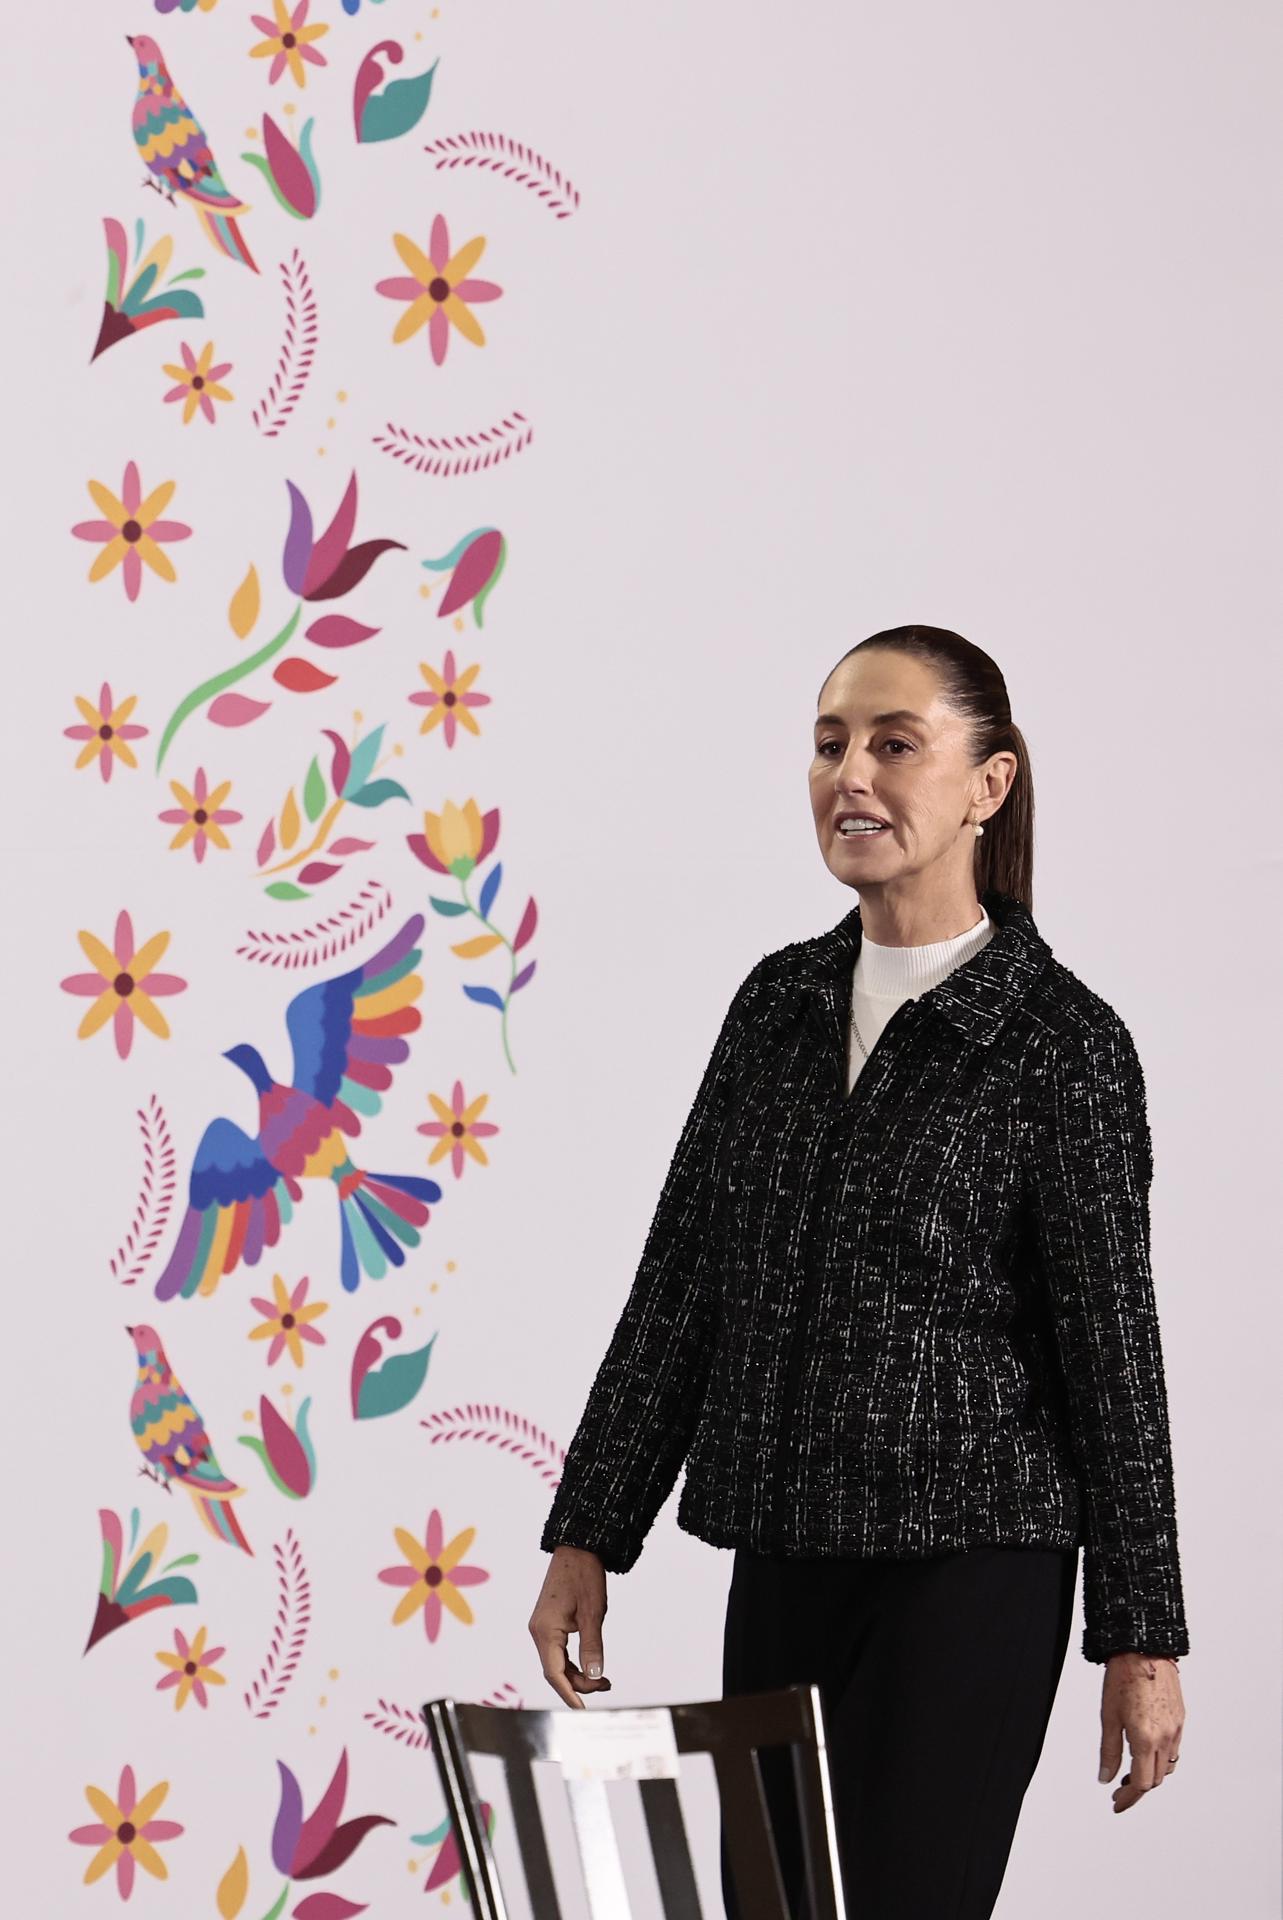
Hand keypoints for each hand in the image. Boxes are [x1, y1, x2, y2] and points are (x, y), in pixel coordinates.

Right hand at [529, 1545, 612, 1709]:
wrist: (577, 1548)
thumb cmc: (585, 1576)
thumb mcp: (594, 1612)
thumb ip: (592, 1646)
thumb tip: (595, 1676)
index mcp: (546, 1630)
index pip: (554, 1673)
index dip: (569, 1693)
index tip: (583, 1710)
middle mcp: (539, 1631)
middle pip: (555, 1670)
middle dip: (578, 1684)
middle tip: (606, 1685)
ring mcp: (542, 1627)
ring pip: (556, 1663)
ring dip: (577, 1674)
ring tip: (603, 1680)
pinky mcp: (548, 1623)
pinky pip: (558, 1651)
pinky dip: (573, 1662)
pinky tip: (590, 1666)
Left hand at [1098, 1652, 1184, 1811]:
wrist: (1143, 1648)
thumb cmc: (1123, 1677)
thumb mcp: (1108, 1716)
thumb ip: (1109, 1751)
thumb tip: (1105, 1777)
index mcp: (1145, 1738)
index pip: (1142, 1783)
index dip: (1129, 1797)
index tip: (1118, 1803)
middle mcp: (1165, 1737)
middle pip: (1156, 1778)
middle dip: (1138, 1787)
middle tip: (1120, 1788)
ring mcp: (1176, 1728)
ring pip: (1168, 1766)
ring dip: (1152, 1773)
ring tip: (1131, 1771)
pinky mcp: (1181, 1718)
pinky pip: (1174, 1748)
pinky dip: (1161, 1757)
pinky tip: (1147, 1750)